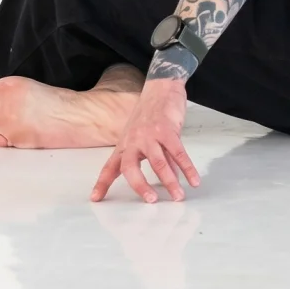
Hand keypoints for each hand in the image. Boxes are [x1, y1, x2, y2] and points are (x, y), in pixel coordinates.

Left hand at [91, 79, 198, 203]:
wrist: (161, 88)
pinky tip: (193, 180)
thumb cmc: (151, 114)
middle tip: (151, 200)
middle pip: (130, 167)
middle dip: (139, 186)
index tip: (95, 199)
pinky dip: (187, 168)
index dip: (102, 183)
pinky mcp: (167, 129)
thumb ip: (156, 158)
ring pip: (158, 162)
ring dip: (170, 181)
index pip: (110, 167)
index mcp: (125, 144)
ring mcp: (150, 134)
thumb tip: (171, 179)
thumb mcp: (146, 138)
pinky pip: (178, 153)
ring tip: (178, 197)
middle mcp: (134, 141)